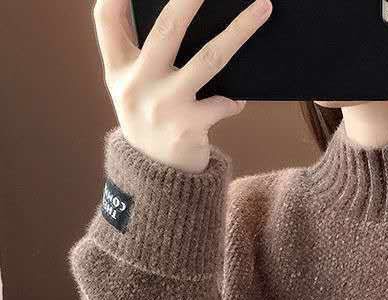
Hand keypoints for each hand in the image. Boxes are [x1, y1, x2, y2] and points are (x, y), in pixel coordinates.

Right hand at [93, 0, 272, 171]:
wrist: (156, 177)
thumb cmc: (149, 121)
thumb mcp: (129, 89)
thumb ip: (137, 54)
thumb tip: (177, 14)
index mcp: (118, 70)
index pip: (107, 20)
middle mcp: (137, 84)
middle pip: (166, 29)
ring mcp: (165, 105)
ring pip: (209, 58)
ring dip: (239, 30)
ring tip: (261, 8)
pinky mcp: (189, 126)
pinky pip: (223, 102)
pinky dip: (234, 100)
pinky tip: (238, 100)